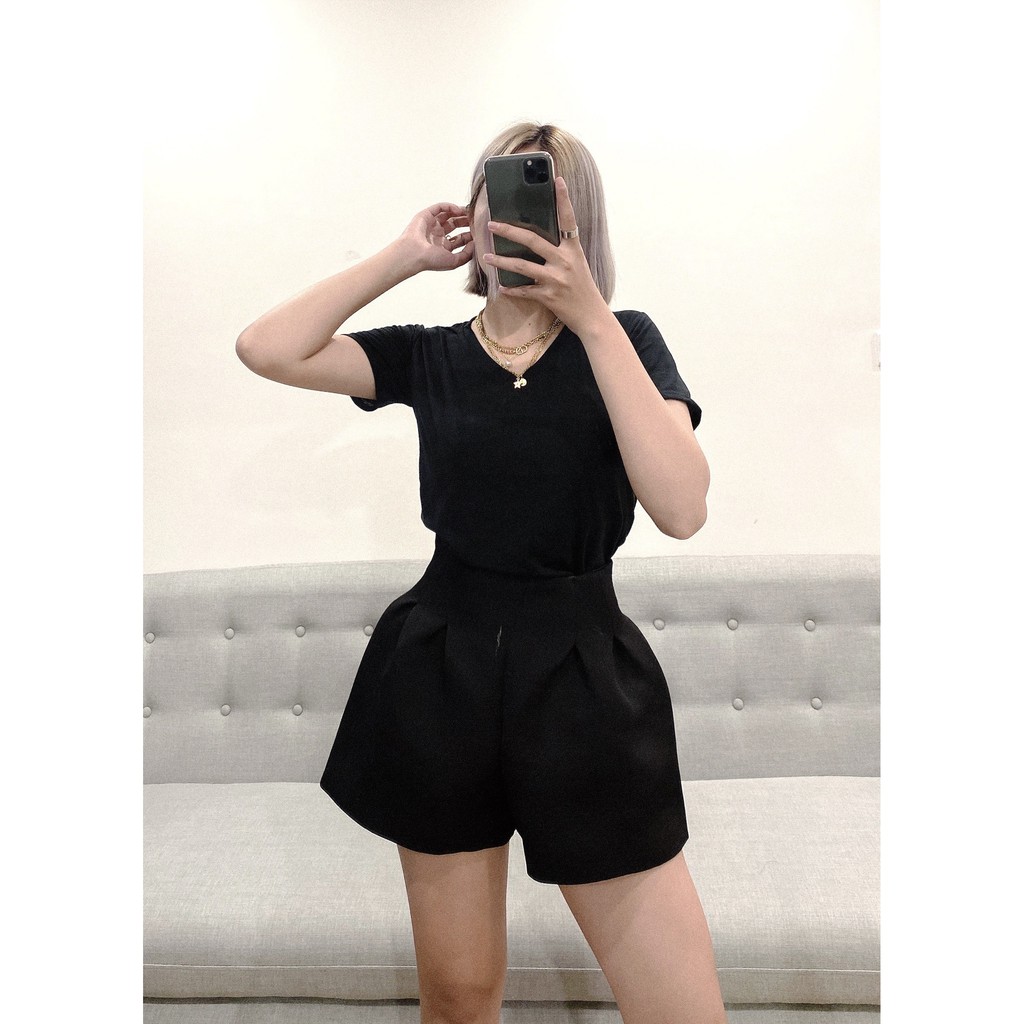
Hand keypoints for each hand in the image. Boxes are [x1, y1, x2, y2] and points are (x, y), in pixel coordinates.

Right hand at [397, 202, 474, 272]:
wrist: (414, 254)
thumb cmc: (430, 260)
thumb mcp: (454, 262)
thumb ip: (467, 254)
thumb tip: (474, 244)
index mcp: (443, 247)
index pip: (460, 239)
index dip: (470, 234)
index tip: (479, 232)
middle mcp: (437, 235)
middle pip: (456, 225)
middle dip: (466, 222)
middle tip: (476, 219)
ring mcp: (432, 225)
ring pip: (448, 214)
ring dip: (460, 213)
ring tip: (469, 212)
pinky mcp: (426, 215)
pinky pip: (440, 207)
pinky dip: (450, 207)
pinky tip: (458, 210)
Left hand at [483, 177, 609, 334]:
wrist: (592, 316)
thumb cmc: (582, 288)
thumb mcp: (577, 263)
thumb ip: (561, 250)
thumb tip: (536, 238)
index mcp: (573, 249)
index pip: (568, 219)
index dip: (563, 199)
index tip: (557, 179)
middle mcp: (565, 261)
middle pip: (533, 240)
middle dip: (509, 230)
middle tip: (492, 224)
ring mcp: (556, 279)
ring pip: (522, 266)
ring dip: (501, 261)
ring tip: (486, 256)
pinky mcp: (548, 296)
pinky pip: (524, 290)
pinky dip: (512, 289)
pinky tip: (502, 287)